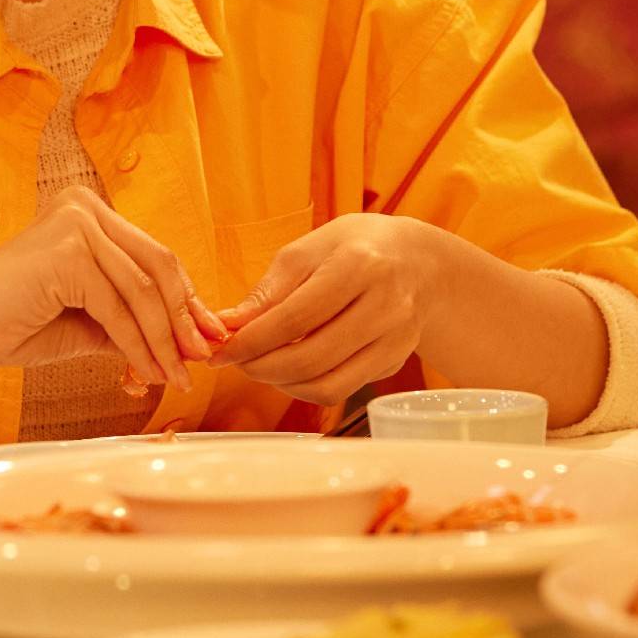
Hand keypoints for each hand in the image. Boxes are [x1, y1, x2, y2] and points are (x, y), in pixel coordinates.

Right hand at [0, 186, 216, 394]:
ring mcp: (75, 224)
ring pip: (143, 291)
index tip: (206, 334)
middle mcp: (83, 206)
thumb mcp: (88, 319)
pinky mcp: (67, 252)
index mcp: (87, 211)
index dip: (185, 299)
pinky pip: (118, 308)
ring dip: (165, 339)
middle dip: (184, 317)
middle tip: (201, 356)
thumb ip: (132, 318)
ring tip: (178, 373)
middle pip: (157, 265)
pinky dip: (138, 344)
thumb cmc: (11, 325)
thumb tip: (186, 340)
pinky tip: (147, 371)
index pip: (152, 255)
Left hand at [209, 213, 449, 405]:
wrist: (416, 261)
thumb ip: (268, 291)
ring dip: (281, 383)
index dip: (251, 341)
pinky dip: (306, 388)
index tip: (221, 350)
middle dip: (261, 367)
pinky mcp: (396, 362)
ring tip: (260, 366)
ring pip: (327, 384)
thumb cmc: (353, 248)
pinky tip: (290, 370)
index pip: (295, 318)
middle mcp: (385, 305)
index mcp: (359, 265)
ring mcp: (396, 339)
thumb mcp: (307, 251)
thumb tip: (228, 325)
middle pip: (311, 358)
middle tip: (237, 361)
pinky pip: (342, 389)